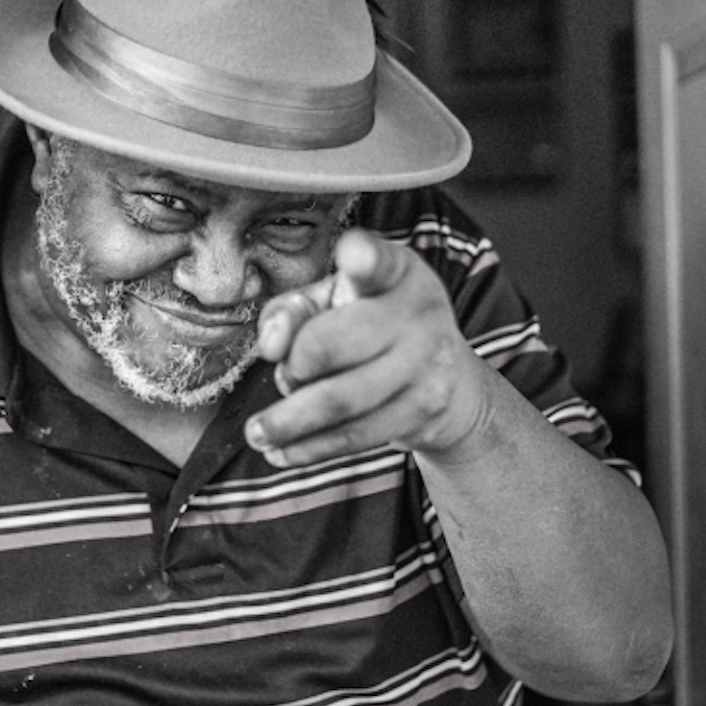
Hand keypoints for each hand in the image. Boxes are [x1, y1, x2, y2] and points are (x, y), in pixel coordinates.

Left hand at [245, 229, 492, 467]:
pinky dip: (312, 448)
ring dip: (289, 422)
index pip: (378, 261)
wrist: (448, 377)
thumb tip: (269, 347)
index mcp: (395, 270)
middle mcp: (418, 310)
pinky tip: (283, 452)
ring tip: (257, 433)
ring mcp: (427, 362)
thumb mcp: (335, 302)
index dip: (363, 258)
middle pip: (329, 345)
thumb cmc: (373, 327)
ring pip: (341, 401)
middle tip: (280, 379)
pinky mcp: (425, 409)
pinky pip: (356, 435)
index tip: (352, 254)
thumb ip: (291, 311)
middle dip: (291, 371)